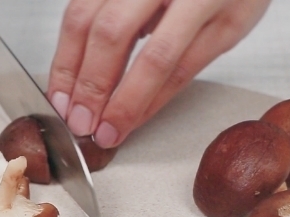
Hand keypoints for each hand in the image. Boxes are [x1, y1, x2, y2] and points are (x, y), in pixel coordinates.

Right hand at [48, 0, 271, 147]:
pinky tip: (67, 74)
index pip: (158, 57)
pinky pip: (77, 5)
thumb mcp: (226, 29)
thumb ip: (183, 69)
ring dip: (68, 67)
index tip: (112, 132)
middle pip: (111, 34)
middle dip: (91, 87)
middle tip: (81, 125)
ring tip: (64, 106)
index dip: (129, 100)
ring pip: (82, 16)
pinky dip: (67, 44)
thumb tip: (136, 114)